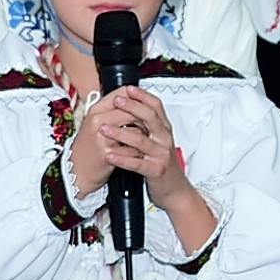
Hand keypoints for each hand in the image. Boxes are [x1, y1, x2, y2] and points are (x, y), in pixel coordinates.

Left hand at [90, 86, 198, 212]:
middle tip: (116, 101)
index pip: (156, 106)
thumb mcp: (157, 141)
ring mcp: (161, 155)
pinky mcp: (156, 171)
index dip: (142, 96)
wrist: (175, 190)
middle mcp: (164, 139)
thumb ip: (146, 126)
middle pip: (150, 118)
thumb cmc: (161, 164)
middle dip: (132, 107)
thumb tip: (131, 108)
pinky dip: (122, 159)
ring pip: (140, 140)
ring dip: (120, 133)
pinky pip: (137, 164)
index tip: (128, 88)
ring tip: (104, 129)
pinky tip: (109, 155)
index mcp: (163, 129)